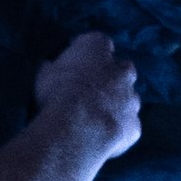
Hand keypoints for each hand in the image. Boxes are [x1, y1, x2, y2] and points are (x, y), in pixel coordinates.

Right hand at [32, 31, 141, 161]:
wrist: (77, 128)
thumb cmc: (57, 93)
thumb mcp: (44, 72)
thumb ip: (53, 67)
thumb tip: (49, 67)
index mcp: (98, 47)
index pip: (99, 43)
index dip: (89, 54)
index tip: (78, 65)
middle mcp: (122, 69)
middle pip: (122, 69)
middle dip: (112, 78)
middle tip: (93, 91)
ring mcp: (132, 98)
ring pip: (129, 99)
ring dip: (117, 105)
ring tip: (97, 118)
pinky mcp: (135, 125)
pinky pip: (128, 126)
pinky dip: (119, 129)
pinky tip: (103, 137)